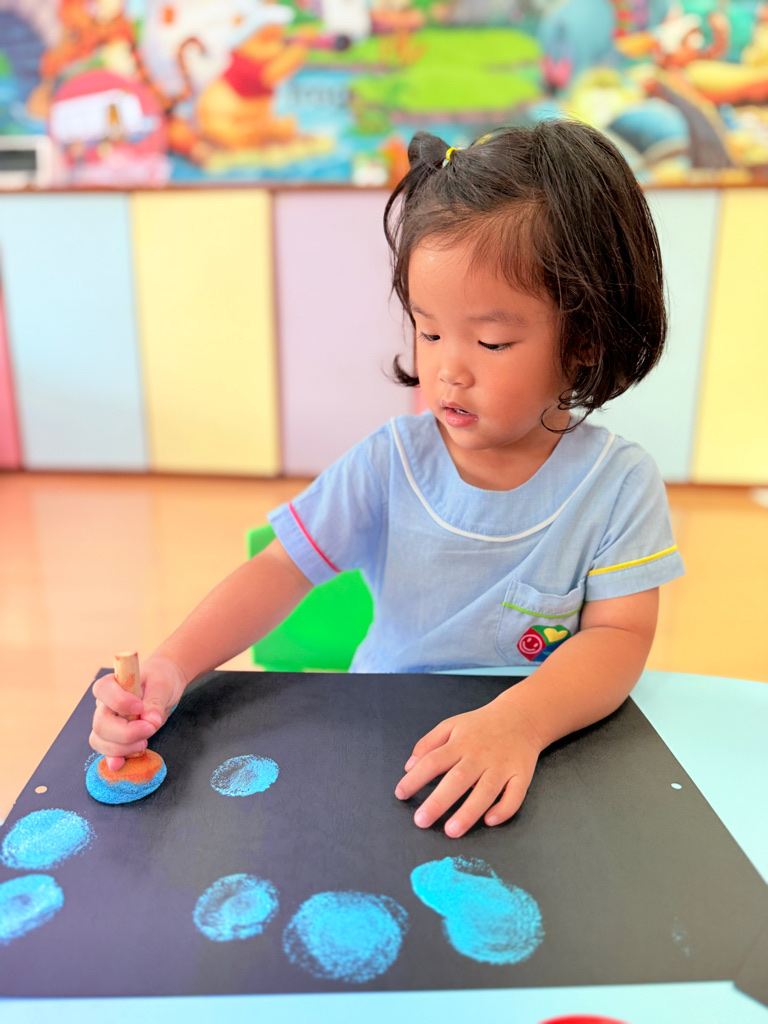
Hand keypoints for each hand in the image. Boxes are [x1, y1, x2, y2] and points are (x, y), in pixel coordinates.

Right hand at [89, 654, 187, 769]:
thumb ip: (156, 701)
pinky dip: (113, 758)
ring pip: (100, 740)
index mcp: (114, 684)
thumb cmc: (161, 680)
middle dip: (125, 732)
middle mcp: (105, 704)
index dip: (118, 701)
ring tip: (144, 742)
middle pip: (100, 723)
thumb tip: (152, 720)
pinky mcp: (115, 737)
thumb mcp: (163, 685)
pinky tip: (120, 764)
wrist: (163, 687)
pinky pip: (107, 751)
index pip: (102, 690)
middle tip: (150, 728)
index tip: (139, 707)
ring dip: (122, 747)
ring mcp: (108, 722)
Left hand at [394, 695, 543, 837]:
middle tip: (421, 821)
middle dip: (438, 801)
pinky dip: (504, 809)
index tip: (400, 794)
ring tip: (451, 831)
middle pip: (457, 780)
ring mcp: (501, 766)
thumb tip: (408, 767)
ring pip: (485, 791)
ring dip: (468, 812)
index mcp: (460, 743)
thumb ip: (428, 743)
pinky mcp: (521, 775)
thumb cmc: (480, 725)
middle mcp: (479, 756)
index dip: (415, 778)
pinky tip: (490, 820)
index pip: (433, 761)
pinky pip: (514, 795)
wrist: (521, 716)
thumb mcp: (451, 725)